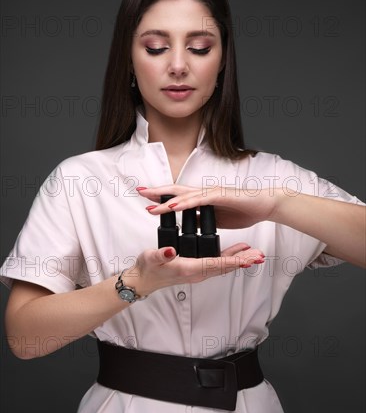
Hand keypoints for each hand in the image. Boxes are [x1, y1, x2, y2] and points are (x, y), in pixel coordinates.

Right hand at [122, 243, 264, 296]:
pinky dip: (230, 259)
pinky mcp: (197, 269)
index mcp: (188, 269)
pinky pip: (218, 264)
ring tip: (255, 254)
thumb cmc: (147, 268)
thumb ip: (161, 254)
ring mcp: (198, 272)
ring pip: (224, 266)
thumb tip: (171, 251)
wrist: (143, 280)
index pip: (214, 264)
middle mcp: (197, 273)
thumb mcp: (151, 258)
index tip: (246, 258)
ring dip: (240, 260)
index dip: (231, 260)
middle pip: (224, 267)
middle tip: (259, 256)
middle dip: (242, 261)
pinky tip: (239, 253)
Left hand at [137, 184, 279, 228]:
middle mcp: (204, 193)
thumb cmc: (245, 210)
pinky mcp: (220, 196)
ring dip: (166, 199)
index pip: (178, 197)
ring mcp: (211, 193)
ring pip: (184, 194)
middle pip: (175, 191)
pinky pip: (198, 200)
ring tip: (150, 202)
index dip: (161, 197)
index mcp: (203, 199)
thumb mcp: (217, 219)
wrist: (265, 205)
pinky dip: (184, 203)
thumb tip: (189, 222)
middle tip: (140, 191)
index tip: (146, 199)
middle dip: (157, 192)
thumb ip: (202, 218)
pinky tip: (173, 206)